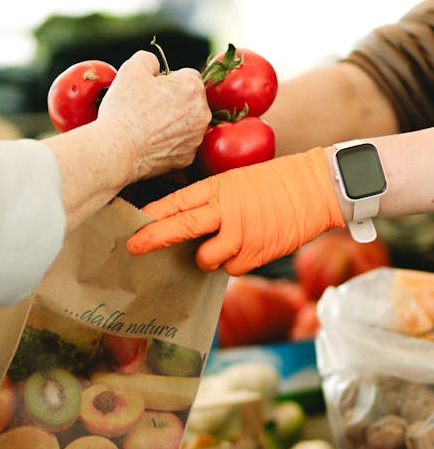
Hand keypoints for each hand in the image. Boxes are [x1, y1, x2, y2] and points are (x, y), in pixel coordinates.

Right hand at [98, 50, 210, 180]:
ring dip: (173, 122)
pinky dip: (170, 143)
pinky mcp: (188, 158)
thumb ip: (149, 59)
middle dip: (174, 101)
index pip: (188, 76)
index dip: (168, 81)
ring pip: (187, 124)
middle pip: (190, 101)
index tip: (152, 90)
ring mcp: (196, 138)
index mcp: (192, 88)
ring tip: (148, 126)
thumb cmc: (124, 109)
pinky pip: (181, 145)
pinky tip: (151, 142)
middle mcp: (202, 114)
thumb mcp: (131, 69)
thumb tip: (156, 66)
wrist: (117, 151)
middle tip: (148, 108)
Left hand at [127, 147, 344, 274]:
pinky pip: (231, 269)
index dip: (153, 215)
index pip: (178, 201)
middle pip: (181, 227)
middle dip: (154, 239)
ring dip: (207, 257)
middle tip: (134, 247)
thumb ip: (213, 200)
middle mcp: (227, 210)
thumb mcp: (238, 180)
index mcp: (220, 186)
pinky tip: (247, 247)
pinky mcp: (257, 253)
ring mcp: (242, 233)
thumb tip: (186, 222)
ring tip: (222, 244)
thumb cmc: (276, 183)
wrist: (316, 188)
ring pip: (206, 257)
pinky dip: (234, 263)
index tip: (133, 223)